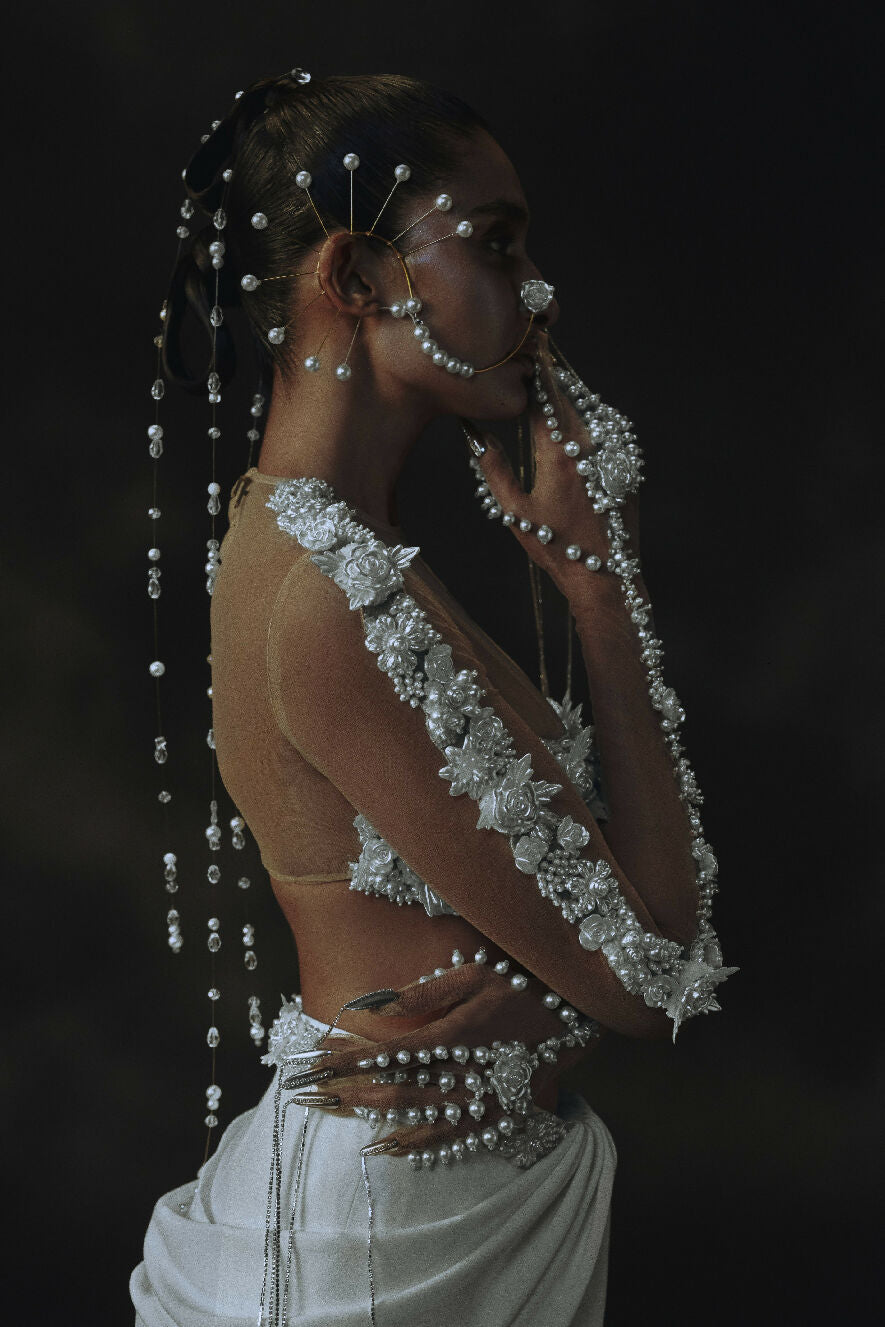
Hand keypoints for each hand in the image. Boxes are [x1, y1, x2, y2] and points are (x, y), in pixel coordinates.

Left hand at [284, 959, 604, 1158]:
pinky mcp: (495, 1117)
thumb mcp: (476, 974)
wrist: (574, 1019)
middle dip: (347, 1090)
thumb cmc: (521, 987)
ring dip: (371, 1118)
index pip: (390, 1051)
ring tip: (332, 1115)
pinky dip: (415, 1145)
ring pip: (416, 1118)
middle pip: (394, 1090)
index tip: (315, 1057)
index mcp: (457, 1037)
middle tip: (307, 1092)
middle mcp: (466, 1075)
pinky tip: (387, 1147)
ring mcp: (481, 1102)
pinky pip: (449, 1140)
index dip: (350, 1056)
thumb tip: (380, 1002)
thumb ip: (427, 991)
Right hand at [463, 341, 641, 598]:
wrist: (607, 575)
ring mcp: (616, 452)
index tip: (524, 352)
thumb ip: (494, 470)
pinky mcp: (629, 464)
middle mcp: (592, 444)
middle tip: (535, 365)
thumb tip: (476, 436)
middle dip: (552, 381)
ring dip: (572, 400)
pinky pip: (609, 430)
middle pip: (570, 395)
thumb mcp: (515, 513)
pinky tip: (578, 430)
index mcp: (560, 451)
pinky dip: (592, 422)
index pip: (545, 394)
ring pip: (592, 409)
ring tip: (553, 395)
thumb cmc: (556, 549)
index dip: (533, 370)